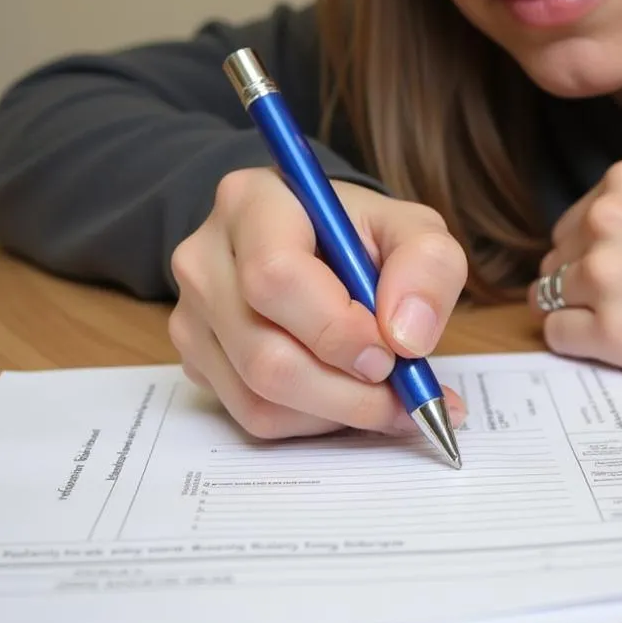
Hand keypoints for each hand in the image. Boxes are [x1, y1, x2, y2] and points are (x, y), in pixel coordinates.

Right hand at [168, 168, 467, 438]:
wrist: (316, 242)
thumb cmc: (360, 233)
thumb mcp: (412, 227)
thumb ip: (428, 265)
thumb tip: (408, 336)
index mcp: (252, 202)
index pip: (275, 276)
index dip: (337, 329)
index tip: (392, 352)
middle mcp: (206, 258)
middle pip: (264, 353)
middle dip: (347, 389)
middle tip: (402, 391)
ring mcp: (192, 315)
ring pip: (259, 396)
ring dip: (338, 411)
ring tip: (390, 397)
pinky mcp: (197, 361)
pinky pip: (254, 416)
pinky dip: (315, 420)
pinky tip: (351, 397)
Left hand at [528, 159, 621, 383]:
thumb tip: (584, 243)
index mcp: (620, 184)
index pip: (570, 225)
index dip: (588, 252)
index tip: (618, 270)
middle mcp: (603, 223)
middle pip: (556, 260)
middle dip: (578, 281)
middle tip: (620, 300)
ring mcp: (604, 278)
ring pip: (548, 297)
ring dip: (575, 310)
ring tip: (617, 320)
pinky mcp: (613, 332)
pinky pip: (560, 335)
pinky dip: (576, 341)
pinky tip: (612, 340)